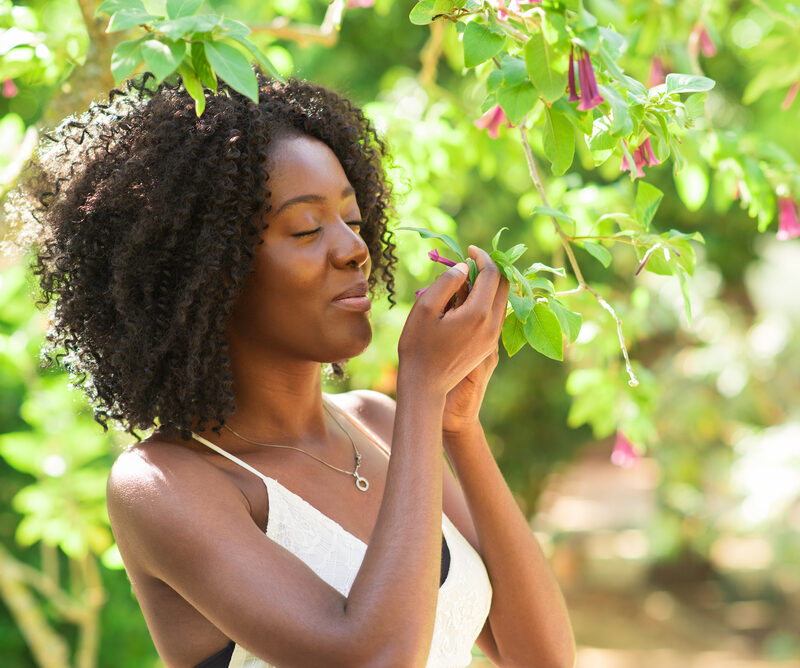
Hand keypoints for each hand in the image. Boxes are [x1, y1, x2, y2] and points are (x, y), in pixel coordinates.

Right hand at [442, 246, 508, 434]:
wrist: (424, 386)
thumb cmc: (418, 346)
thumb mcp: (425, 308)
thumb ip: (446, 282)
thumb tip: (464, 268)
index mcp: (479, 313)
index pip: (491, 273)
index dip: (482, 256)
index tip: (468, 249)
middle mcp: (492, 325)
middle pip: (504, 285)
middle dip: (491, 268)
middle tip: (471, 260)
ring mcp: (493, 338)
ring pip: (502, 300)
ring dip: (489, 285)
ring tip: (465, 280)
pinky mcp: (488, 346)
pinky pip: (495, 315)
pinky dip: (486, 300)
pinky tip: (465, 301)